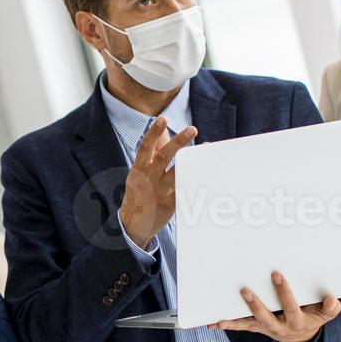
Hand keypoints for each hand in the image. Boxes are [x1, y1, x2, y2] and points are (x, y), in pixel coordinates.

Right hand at [119, 120, 197, 248]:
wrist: (132, 223)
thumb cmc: (139, 192)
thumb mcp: (139, 171)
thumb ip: (152, 152)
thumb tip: (162, 131)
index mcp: (139, 168)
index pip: (146, 147)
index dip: (154, 132)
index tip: (163, 118)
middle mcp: (149, 178)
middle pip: (164, 157)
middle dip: (178, 142)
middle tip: (192, 129)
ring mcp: (159, 191)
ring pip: (177, 173)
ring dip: (191, 160)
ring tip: (205, 146)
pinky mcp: (170, 204)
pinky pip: (184, 190)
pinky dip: (195, 181)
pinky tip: (207, 172)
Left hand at [208, 271, 340, 341]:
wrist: (302, 337)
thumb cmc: (312, 318)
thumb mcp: (324, 316)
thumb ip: (330, 309)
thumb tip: (333, 300)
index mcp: (296, 321)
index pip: (290, 306)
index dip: (284, 292)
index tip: (277, 275)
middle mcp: (278, 327)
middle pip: (265, 317)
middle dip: (255, 305)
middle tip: (245, 290)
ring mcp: (265, 328)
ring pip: (248, 324)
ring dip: (233, 321)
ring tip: (218, 319)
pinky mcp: (256, 327)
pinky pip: (241, 327)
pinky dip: (227, 325)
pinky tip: (212, 323)